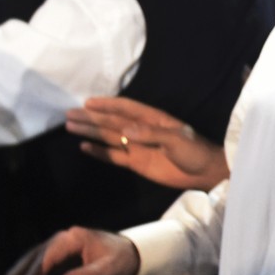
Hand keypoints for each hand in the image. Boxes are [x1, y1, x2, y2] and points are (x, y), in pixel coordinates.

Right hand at [0, 226, 139, 274]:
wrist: (131, 253)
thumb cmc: (121, 261)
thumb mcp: (107, 270)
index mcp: (72, 239)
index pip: (47, 257)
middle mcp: (61, 239)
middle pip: (33, 257)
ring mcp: (58, 246)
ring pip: (31, 261)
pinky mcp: (59, 256)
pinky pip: (38, 265)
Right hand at [65, 97, 228, 190]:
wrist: (204, 172)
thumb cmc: (195, 150)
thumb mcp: (177, 139)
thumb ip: (152, 134)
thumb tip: (127, 130)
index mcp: (152, 119)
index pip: (125, 108)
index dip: (107, 104)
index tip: (88, 102)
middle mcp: (140, 130)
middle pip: (111, 121)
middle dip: (91, 117)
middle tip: (69, 114)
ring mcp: (137, 146)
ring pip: (108, 137)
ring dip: (90, 131)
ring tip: (71, 126)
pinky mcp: (136, 162)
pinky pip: (113, 155)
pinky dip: (99, 152)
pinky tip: (84, 147)